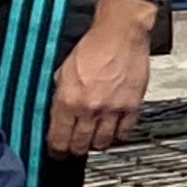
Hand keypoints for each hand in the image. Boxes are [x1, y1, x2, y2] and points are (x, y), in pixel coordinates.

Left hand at [48, 0, 158, 157]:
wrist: (120, 34)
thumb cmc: (91, 47)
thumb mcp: (62, 71)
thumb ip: (59, 96)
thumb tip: (54, 114)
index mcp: (67, 100)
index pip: (58, 138)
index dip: (56, 149)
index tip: (57, 151)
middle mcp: (89, 108)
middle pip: (80, 145)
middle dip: (74, 150)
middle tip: (73, 149)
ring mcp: (112, 109)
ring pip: (102, 142)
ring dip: (95, 144)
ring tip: (93, 141)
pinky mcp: (132, 106)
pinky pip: (125, 132)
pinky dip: (118, 135)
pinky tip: (113, 131)